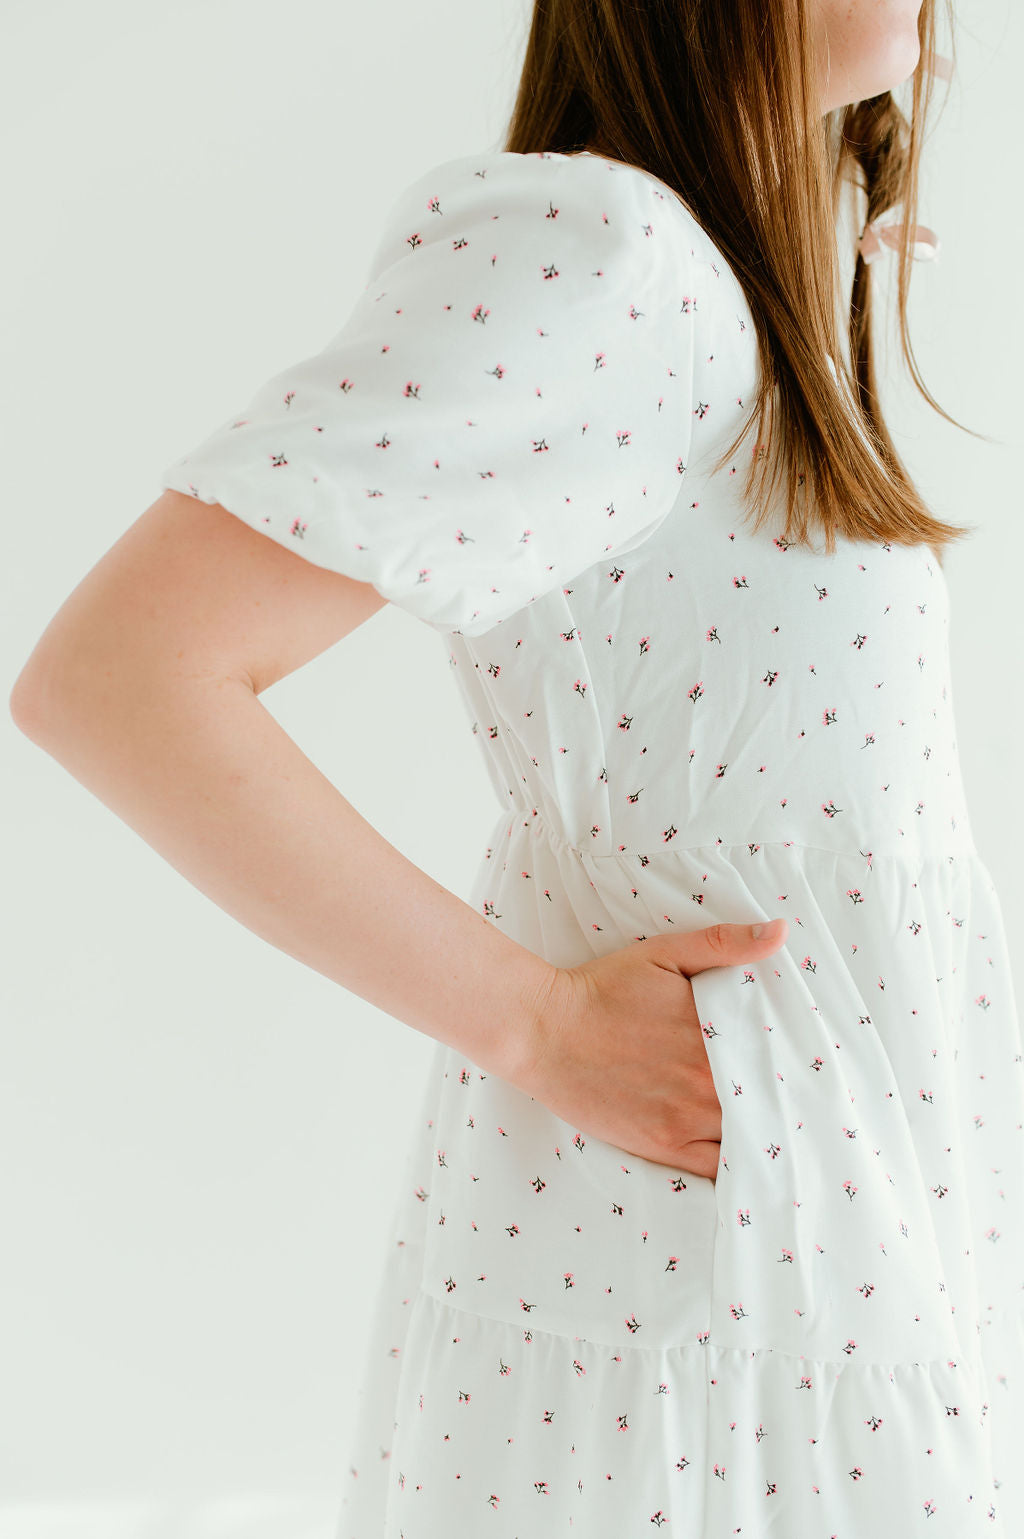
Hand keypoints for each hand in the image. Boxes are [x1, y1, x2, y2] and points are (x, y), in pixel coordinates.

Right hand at [514, 919, 788, 1178]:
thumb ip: (724, 944)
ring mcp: (685, 1118)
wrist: (542, 1030)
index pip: (778, 1057)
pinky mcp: (662, 1145)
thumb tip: (780, 932)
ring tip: (787, 1136)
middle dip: (788, 1101)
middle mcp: (707, 1080)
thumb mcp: (665, 952)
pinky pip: (717, 1170)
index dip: (798, 1064)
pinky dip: (739, 1169)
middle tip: (810, 1107)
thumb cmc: (603, 988)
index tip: (810, 1066)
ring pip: (750, 1139)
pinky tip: (751, 1164)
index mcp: (715, 1032)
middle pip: (771, 1101)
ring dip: (768, 1136)